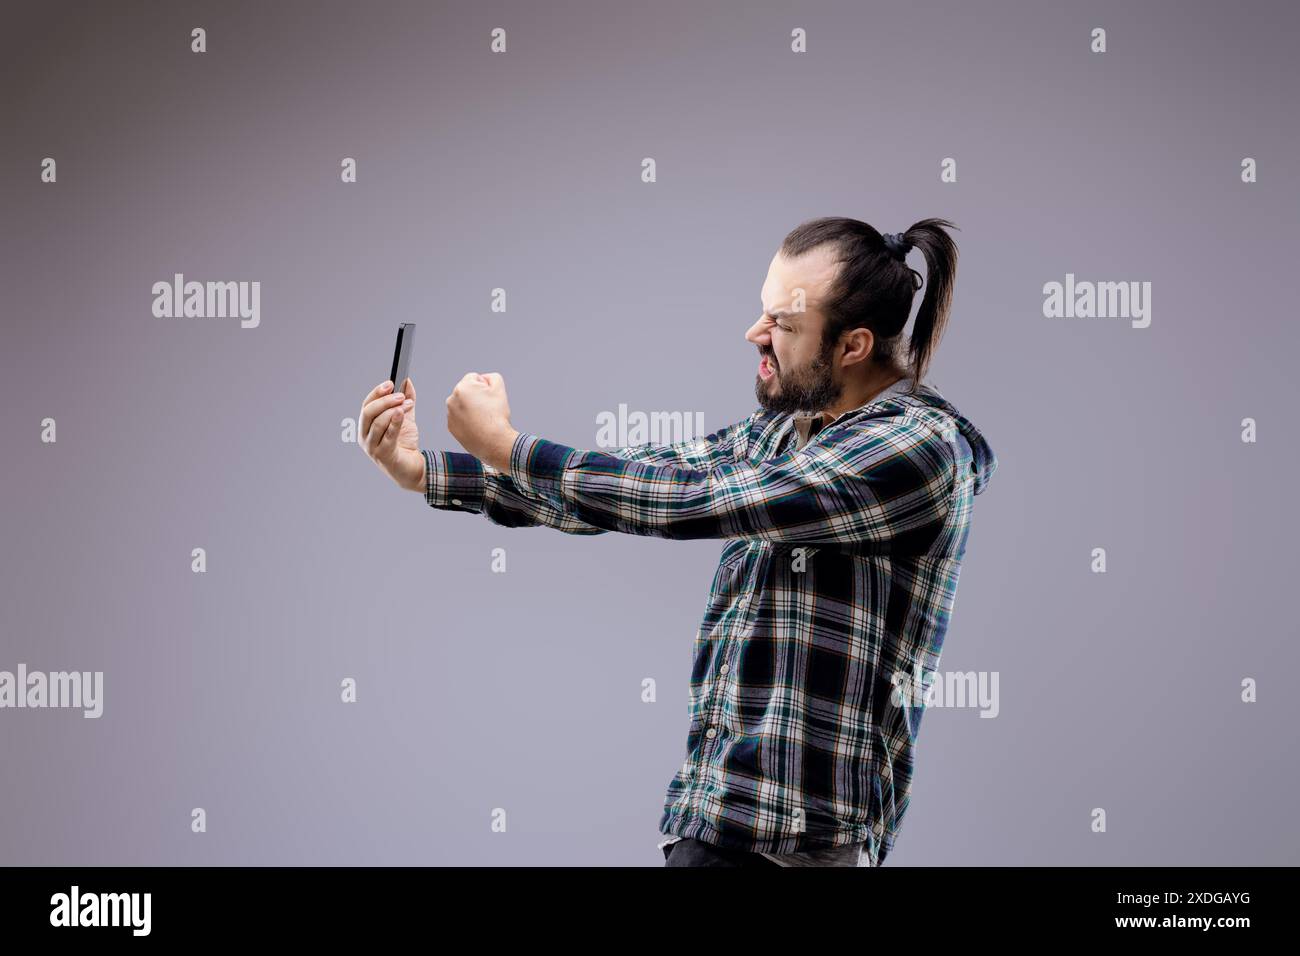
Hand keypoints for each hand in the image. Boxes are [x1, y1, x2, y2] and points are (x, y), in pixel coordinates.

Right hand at [359, 377, 424, 491]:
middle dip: (384, 401)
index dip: (377, 393)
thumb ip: (405, 401)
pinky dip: (395, 423)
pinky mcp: (383, 455)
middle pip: (369, 412)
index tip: (390, 383)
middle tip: (400, 394)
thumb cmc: (404, 444)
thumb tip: (407, 382)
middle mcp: (364, 436)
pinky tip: (402, 413)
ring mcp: (371, 447)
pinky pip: (388, 436)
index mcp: (366, 426)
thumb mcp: (405, 418)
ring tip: (407, 403)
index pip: (366, 405)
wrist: (411, 468)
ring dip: (393, 410)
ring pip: (378, 423)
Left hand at [445, 372, 517, 468]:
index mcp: (462, 387)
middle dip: (476, 397)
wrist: (493, 442)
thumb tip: (484, 378)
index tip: (490, 399)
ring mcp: (450, 414)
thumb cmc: (497, 416)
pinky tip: (477, 426)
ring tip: (483, 419)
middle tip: (487, 409)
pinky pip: (459, 418)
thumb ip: (492, 377)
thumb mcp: (499, 389)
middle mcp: (451, 399)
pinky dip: (467, 420)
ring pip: (462, 405)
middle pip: (467, 391)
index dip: (486, 387)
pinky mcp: (451, 426)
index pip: (475, 378)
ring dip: (471, 408)